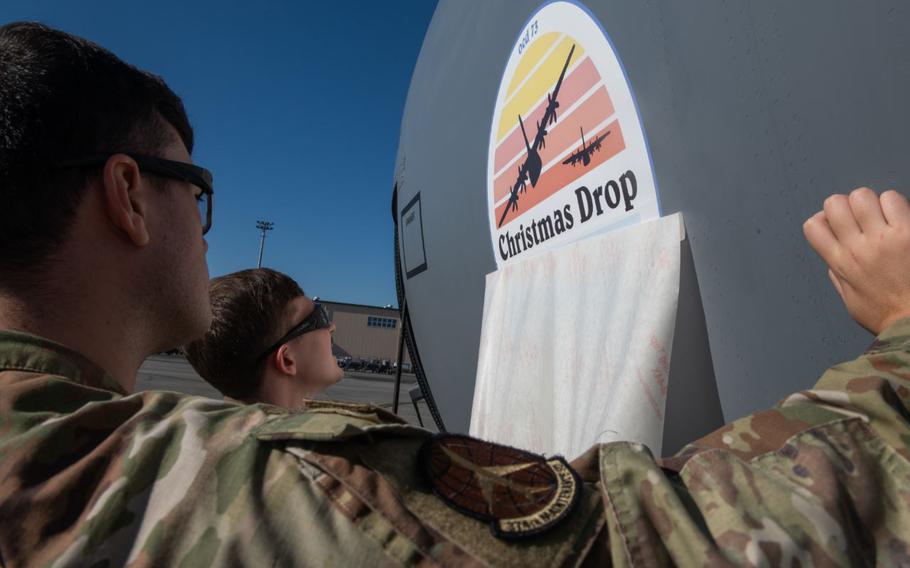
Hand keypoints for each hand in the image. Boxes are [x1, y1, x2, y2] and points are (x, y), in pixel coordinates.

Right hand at [803, 188, 909, 334]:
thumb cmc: (888, 315)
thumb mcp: (851, 300)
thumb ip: (839, 275)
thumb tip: (833, 258)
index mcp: (841, 264)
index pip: (813, 226)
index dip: (824, 220)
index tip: (837, 226)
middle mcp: (857, 248)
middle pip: (835, 203)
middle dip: (846, 206)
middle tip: (861, 219)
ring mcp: (883, 238)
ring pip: (862, 196)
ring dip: (871, 203)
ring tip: (883, 217)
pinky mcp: (908, 232)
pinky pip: (892, 198)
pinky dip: (894, 203)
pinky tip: (900, 219)